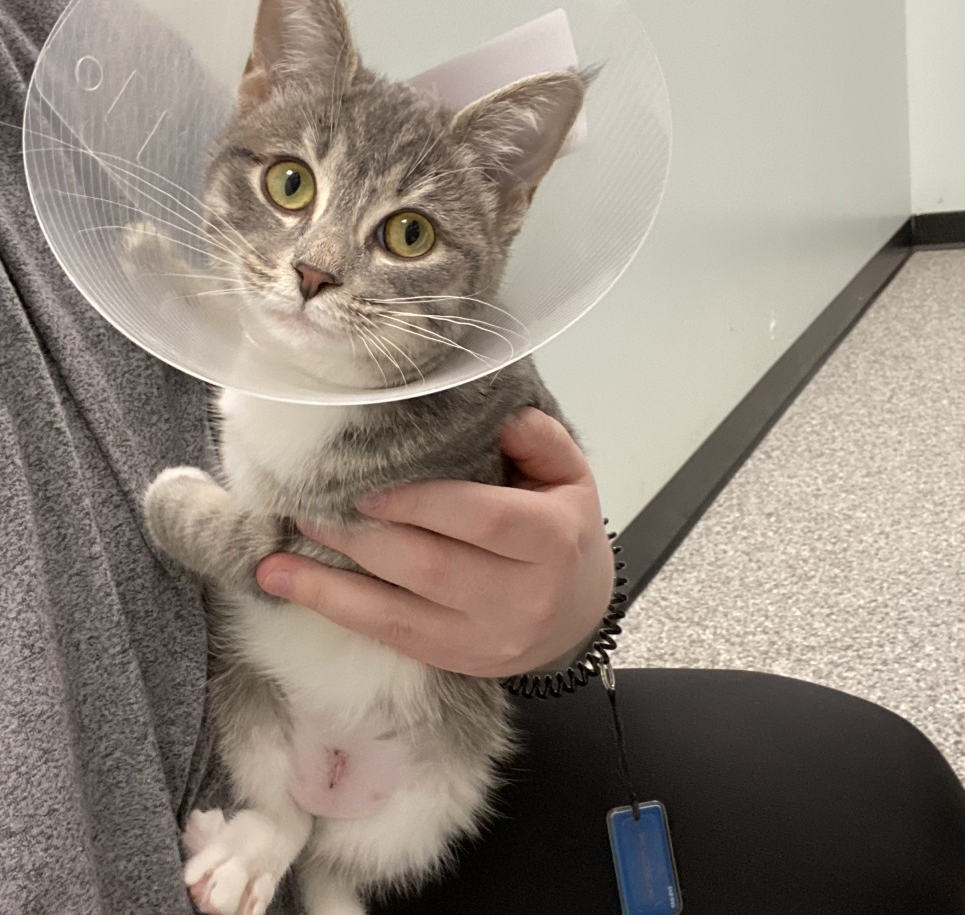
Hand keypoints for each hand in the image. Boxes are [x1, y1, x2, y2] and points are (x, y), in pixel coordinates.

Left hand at [255, 408, 614, 677]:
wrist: (578, 612)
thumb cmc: (563, 530)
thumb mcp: (568, 475)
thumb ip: (537, 439)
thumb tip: (496, 414)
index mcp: (552, 540)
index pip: (482, 517)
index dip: (420, 499)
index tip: (366, 483)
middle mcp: (522, 597)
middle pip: (430, 566)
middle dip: (360, 538)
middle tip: (306, 505)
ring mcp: (487, 640)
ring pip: (398, 614)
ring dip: (329, 585)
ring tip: (275, 557)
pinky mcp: (457, 662)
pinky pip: (391, 639)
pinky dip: (336, 611)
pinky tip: (290, 587)